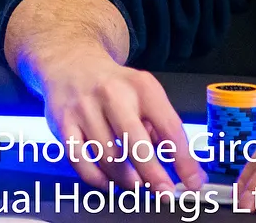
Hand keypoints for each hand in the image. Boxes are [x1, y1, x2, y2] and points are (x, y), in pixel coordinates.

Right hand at [33, 46, 202, 191]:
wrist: (69, 63)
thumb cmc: (113, 86)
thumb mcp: (144, 93)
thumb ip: (160, 126)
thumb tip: (180, 167)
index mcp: (140, 87)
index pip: (169, 128)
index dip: (184, 160)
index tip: (193, 182)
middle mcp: (111, 94)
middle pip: (135, 143)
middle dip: (153, 174)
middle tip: (164, 193)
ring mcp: (83, 108)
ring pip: (108, 157)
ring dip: (126, 180)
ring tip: (136, 185)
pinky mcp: (62, 122)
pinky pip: (80, 160)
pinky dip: (97, 178)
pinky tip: (108, 182)